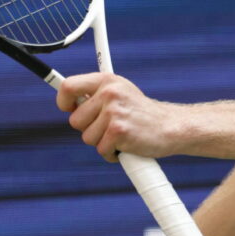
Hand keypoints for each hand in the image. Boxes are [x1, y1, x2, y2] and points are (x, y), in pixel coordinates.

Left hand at [57, 72, 181, 160]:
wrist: (170, 127)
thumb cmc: (141, 114)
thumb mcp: (120, 94)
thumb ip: (96, 96)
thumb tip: (69, 104)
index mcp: (107, 81)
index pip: (68, 86)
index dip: (63, 102)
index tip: (70, 110)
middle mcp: (109, 92)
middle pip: (75, 120)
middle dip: (89, 129)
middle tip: (109, 127)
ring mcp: (114, 112)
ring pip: (87, 138)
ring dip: (102, 142)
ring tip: (120, 135)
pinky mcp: (119, 131)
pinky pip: (101, 150)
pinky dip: (112, 154)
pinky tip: (126, 145)